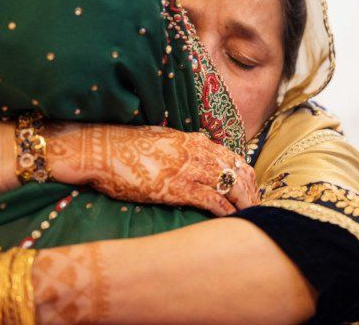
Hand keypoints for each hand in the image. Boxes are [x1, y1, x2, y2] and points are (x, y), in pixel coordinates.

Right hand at [46, 123, 258, 215]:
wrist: (100, 149)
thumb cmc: (125, 147)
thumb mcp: (161, 138)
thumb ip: (182, 147)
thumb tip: (194, 152)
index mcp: (193, 140)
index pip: (232, 156)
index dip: (245, 173)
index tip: (251, 187)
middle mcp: (196, 152)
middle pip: (237, 170)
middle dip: (250, 189)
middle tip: (257, 205)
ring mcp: (187, 169)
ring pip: (230, 185)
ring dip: (243, 201)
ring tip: (251, 214)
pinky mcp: (176, 187)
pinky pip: (211, 199)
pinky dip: (226, 210)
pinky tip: (232, 218)